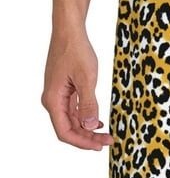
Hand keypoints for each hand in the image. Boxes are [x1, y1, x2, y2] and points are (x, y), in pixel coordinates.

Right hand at [42, 29, 113, 150]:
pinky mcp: (64, 90)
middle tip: (108, 141)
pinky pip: (73, 110)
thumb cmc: (76, 51)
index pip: (65, 132)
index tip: (100, 146)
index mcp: (53, 100)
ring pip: (72, 121)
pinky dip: (85, 118)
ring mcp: (58, 95)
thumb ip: (88, 103)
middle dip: (88, 138)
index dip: (82, 142)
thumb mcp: (87, 78)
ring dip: (88, 129)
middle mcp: (53, 100)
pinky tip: (97, 121)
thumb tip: (89, 126)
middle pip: (69, 129)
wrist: (69, 32)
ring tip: (106, 134)